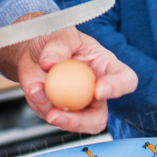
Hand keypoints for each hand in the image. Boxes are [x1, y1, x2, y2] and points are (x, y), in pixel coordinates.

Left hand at [0, 15, 137, 133]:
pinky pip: (50, 115)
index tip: (98, 90)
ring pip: (72, 123)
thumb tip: (50, 64)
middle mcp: (94, 91)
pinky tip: (33, 88)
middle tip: (57, 114)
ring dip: (51, 110)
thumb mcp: (59, 32)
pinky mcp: (58, 110)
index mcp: (106, 66)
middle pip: (99, 118)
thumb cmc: (54, 37)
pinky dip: (38, 105)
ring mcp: (77, 104)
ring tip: (36, 89)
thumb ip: (57, 46)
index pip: (125, 80)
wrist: (32, 49)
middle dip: (80, 122)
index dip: (117, 88)